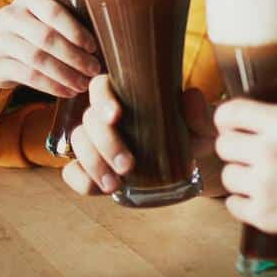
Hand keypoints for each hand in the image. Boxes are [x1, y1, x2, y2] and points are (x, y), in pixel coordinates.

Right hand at [0, 0, 99, 96]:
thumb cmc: (38, 31)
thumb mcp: (51, 19)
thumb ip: (74, 21)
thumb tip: (108, 37)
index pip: (55, 13)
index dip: (76, 31)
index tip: (93, 48)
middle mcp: (10, 15)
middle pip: (47, 37)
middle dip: (75, 56)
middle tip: (94, 70)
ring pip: (37, 58)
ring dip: (66, 74)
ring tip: (84, 83)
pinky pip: (28, 76)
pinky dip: (52, 85)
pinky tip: (68, 91)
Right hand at [62, 75, 221, 195]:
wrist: (192, 166)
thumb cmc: (194, 136)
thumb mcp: (204, 127)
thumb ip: (200, 114)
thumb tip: (190, 95)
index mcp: (128, 96)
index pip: (101, 87)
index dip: (102, 99)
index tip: (116, 116)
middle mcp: (106, 117)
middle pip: (88, 119)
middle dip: (105, 143)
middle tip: (129, 165)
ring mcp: (96, 143)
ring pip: (79, 143)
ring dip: (94, 163)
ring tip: (117, 183)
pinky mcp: (92, 168)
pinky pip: (72, 172)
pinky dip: (81, 180)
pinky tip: (101, 189)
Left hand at [214, 101, 276, 251]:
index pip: (231, 112)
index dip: (229, 117)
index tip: (235, 123)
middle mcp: (267, 151)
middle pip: (223, 144)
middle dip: (236, 146)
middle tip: (250, 151)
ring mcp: (263, 186)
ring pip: (227, 175)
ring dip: (241, 175)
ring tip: (260, 178)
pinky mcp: (264, 216)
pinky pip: (233, 205)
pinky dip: (243, 201)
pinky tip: (261, 198)